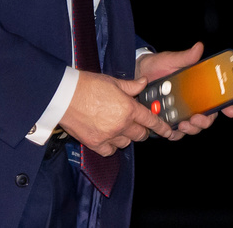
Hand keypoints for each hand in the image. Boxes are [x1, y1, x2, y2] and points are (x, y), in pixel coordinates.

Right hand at [58, 71, 174, 156]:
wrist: (64, 96)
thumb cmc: (87, 85)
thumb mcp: (112, 81)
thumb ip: (131, 86)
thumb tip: (143, 83)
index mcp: (128, 108)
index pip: (150, 121)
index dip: (161, 127)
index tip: (168, 132)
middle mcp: (121, 125)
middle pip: (140, 134)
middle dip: (141, 129)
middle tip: (136, 123)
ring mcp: (108, 136)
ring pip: (126, 143)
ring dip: (126, 136)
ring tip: (117, 126)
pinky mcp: (95, 144)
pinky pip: (110, 150)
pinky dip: (111, 145)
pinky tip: (107, 136)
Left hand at [135, 41, 232, 139]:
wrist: (137, 72)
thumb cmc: (157, 66)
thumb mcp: (171, 60)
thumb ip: (185, 58)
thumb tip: (198, 47)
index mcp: (198, 89)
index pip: (217, 99)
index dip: (228, 106)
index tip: (231, 111)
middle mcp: (192, 103)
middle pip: (207, 117)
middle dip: (206, 121)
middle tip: (198, 118)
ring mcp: (180, 113)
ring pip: (192, 127)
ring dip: (191, 129)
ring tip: (183, 125)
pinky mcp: (167, 120)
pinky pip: (174, 132)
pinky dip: (174, 134)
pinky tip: (171, 131)